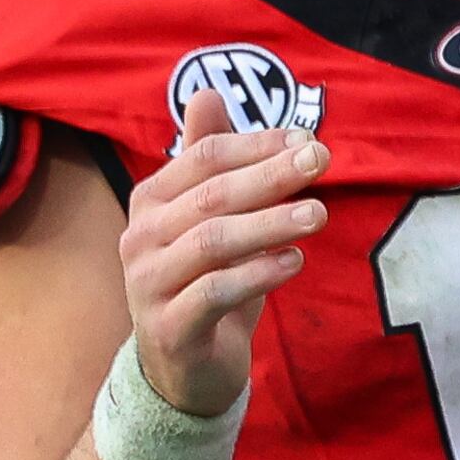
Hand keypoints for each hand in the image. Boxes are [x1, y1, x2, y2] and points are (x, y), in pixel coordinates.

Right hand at [120, 86, 327, 416]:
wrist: (185, 368)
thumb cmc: (206, 279)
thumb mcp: (211, 218)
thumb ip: (210, 158)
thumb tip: (207, 91)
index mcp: (151, 200)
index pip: (205, 157)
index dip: (257, 144)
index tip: (307, 139)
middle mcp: (139, 237)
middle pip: (211, 194)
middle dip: (270, 174)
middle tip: (320, 162)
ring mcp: (148, 283)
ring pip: (213, 242)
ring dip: (270, 223)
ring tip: (318, 214)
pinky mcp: (168, 327)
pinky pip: (215, 293)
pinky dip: (259, 274)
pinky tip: (295, 262)